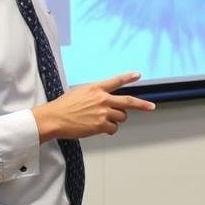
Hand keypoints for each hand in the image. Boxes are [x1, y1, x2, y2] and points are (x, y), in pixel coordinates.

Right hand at [32, 72, 155, 139]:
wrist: (54, 119)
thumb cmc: (63, 106)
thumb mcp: (79, 93)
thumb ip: (94, 94)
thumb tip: (105, 99)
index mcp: (96, 88)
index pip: (116, 81)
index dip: (128, 77)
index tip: (137, 75)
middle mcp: (102, 99)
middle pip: (128, 101)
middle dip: (142, 105)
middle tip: (151, 107)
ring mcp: (102, 112)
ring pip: (121, 117)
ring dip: (117, 120)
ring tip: (104, 121)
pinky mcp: (100, 125)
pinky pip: (113, 128)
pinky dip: (109, 130)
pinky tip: (101, 129)